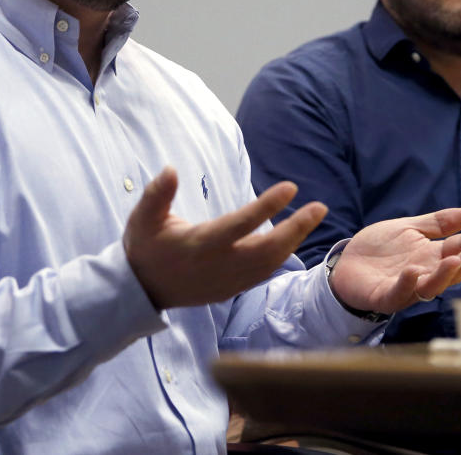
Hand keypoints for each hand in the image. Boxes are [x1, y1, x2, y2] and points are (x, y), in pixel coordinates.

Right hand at [123, 167, 327, 309]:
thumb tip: (170, 169)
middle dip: (297, 229)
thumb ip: (157, 194)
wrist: (140, 290)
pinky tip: (293, 239)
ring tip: (311, 218)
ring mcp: (226, 281)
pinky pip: (262, 274)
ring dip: (294, 241)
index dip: (267, 206)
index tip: (290, 187)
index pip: (241, 224)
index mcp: (200, 244)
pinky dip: (281, 256)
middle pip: (267, 249)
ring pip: (270, 264)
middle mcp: (218, 265)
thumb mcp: (142, 218)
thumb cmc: (144, 247)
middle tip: (320, 207)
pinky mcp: (229, 291)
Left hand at [328, 209, 460, 314]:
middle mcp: (424, 274)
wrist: (346, 263)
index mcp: (431, 256)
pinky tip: (413, 270)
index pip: (459, 248)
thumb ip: (437, 224)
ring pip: (431, 287)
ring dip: (443, 275)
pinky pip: (399, 293)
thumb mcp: (408, 229)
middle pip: (452, 270)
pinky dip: (407, 283)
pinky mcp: (384, 296)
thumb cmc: (379, 249)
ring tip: (454, 259)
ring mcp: (406, 287)